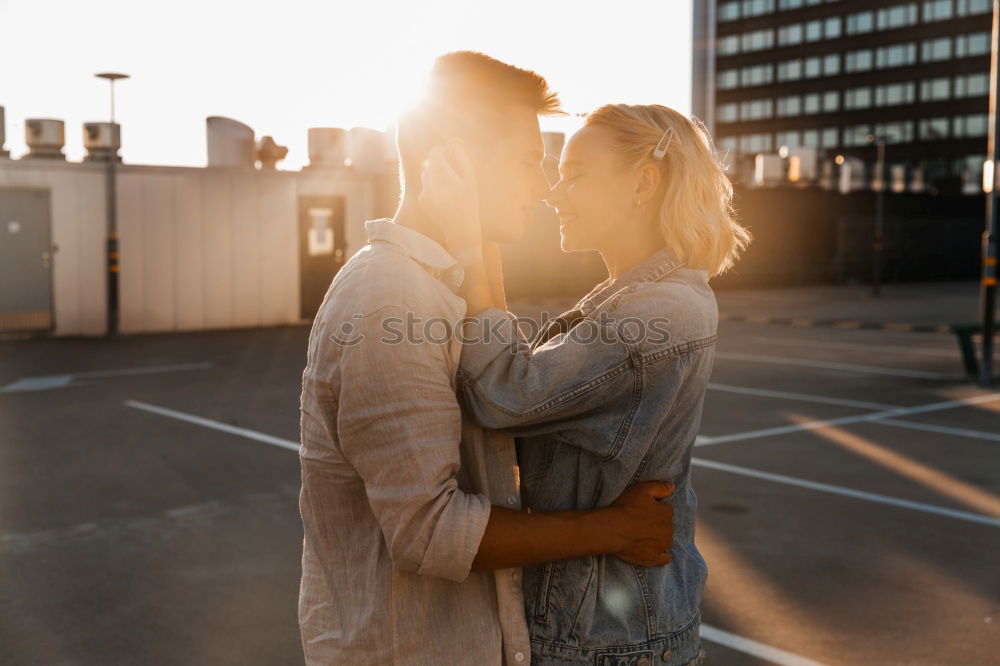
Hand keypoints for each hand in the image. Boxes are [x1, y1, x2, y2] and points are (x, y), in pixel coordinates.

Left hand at [418, 140, 481, 255]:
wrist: (460, 229)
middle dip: (438, 163)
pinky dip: (431, 187)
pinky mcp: (421, 200)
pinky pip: (424, 187)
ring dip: (434, 175)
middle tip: (450, 170)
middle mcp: (431, 183)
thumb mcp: (471, 181)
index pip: (434, 153)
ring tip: (448, 186)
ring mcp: (424, 192)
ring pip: (425, 174)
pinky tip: (443, 197)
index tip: (447, 155)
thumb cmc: (470, 203)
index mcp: (444, 176)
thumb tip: (455, 145)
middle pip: (429, 163)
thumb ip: (463, 160)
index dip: (440, 152)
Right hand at [608, 481, 675, 566]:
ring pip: (666, 540)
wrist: (612, 530)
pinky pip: (664, 558)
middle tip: (641, 523)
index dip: (655, 509)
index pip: (666, 510)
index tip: (644, 510)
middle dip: (657, 524)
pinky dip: (661, 555)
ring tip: (643, 536)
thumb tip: (673, 487)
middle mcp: (669, 529)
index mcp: (667, 512)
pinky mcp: (654, 558)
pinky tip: (652, 550)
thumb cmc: (626, 507)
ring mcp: (662, 545)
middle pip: (666, 526)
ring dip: (659, 538)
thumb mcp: (642, 489)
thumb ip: (660, 487)